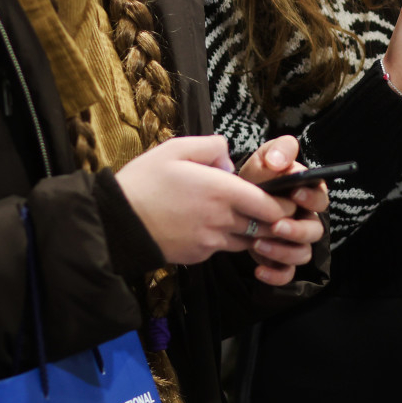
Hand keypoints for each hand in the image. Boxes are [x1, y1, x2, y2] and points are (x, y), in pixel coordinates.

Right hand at [115, 136, 297, 267]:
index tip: (283, 196)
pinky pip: (222, 248)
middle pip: (264, 227)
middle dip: (274, 220)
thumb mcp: (175, 149)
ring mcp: (210, 242)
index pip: (270, 205)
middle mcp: (221, 220)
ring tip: (243, 216)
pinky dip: (225, 239)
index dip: (283, 203)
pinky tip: (211, 225)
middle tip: (273, 208)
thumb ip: (211, 146)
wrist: (117, 222)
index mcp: (220, 191)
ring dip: (251, 231)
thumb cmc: (144, 182)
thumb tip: (229, 159)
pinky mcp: (198, 256)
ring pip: (246, 241)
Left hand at [236, 137, 327, 286]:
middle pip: (315, 231)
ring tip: (257, 244)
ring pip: (302, 254)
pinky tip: (258, 270)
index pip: (321, 199)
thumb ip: (278, 151)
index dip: (311, 198)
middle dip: (297, 230)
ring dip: (283, 251)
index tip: (294, 193)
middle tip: (276, 226)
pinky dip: (275, 275)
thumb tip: (278, 162)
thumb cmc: (258, 177)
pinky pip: (287, 272)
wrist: (235, 200)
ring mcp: (294, 241)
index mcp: (307, 193)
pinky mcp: (280, 258)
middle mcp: (305, 219)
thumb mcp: (266, 157)